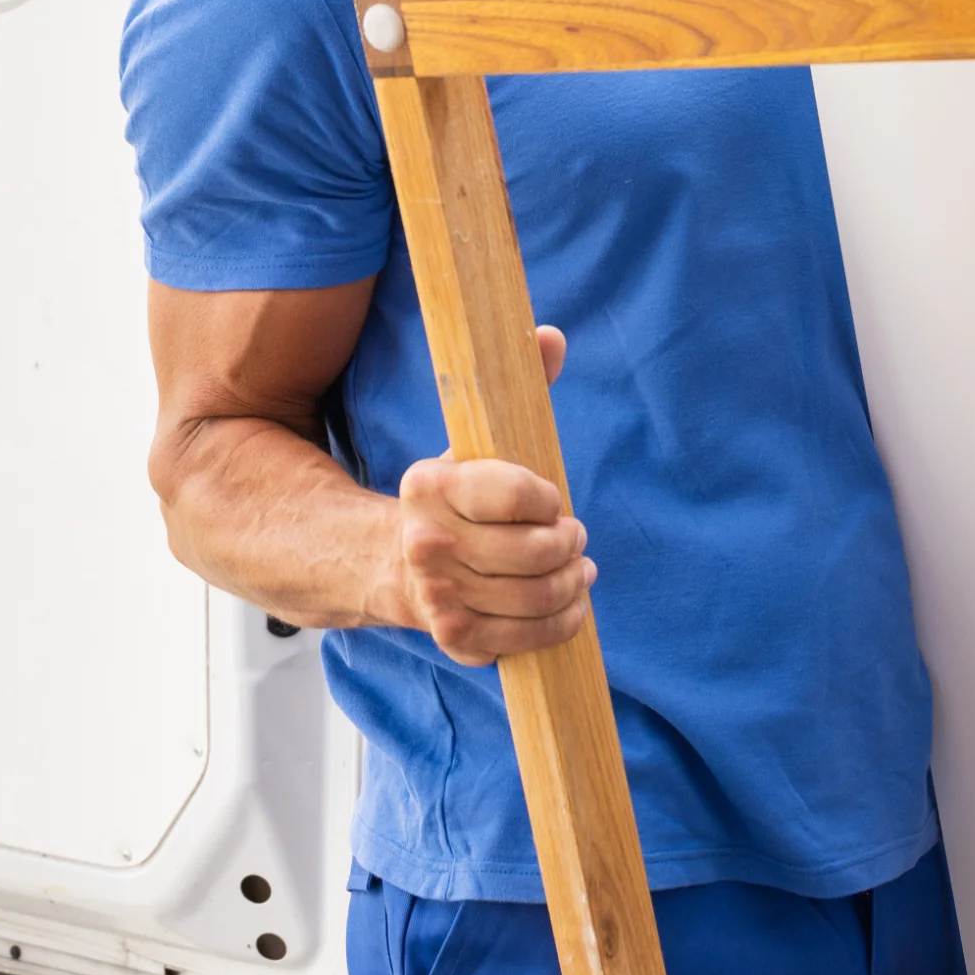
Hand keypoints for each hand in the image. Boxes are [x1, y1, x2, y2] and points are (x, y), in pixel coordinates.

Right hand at [388, 325, 594, 661]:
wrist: (396, 562)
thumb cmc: (459, 497)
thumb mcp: (480, 440)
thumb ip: (518, 385)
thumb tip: (549, 336)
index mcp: (430, 484)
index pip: (519, 494)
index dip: (549, 500)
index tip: (551, 500)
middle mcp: (426, 541)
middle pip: (535, 551)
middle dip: (569, 544)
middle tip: (573, 538)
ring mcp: (437, 594)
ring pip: (536, 596)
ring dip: (573, 585)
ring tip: (579, 571)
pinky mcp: (453, 636)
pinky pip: (525, 638)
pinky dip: (559, 624)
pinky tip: (568, 606)